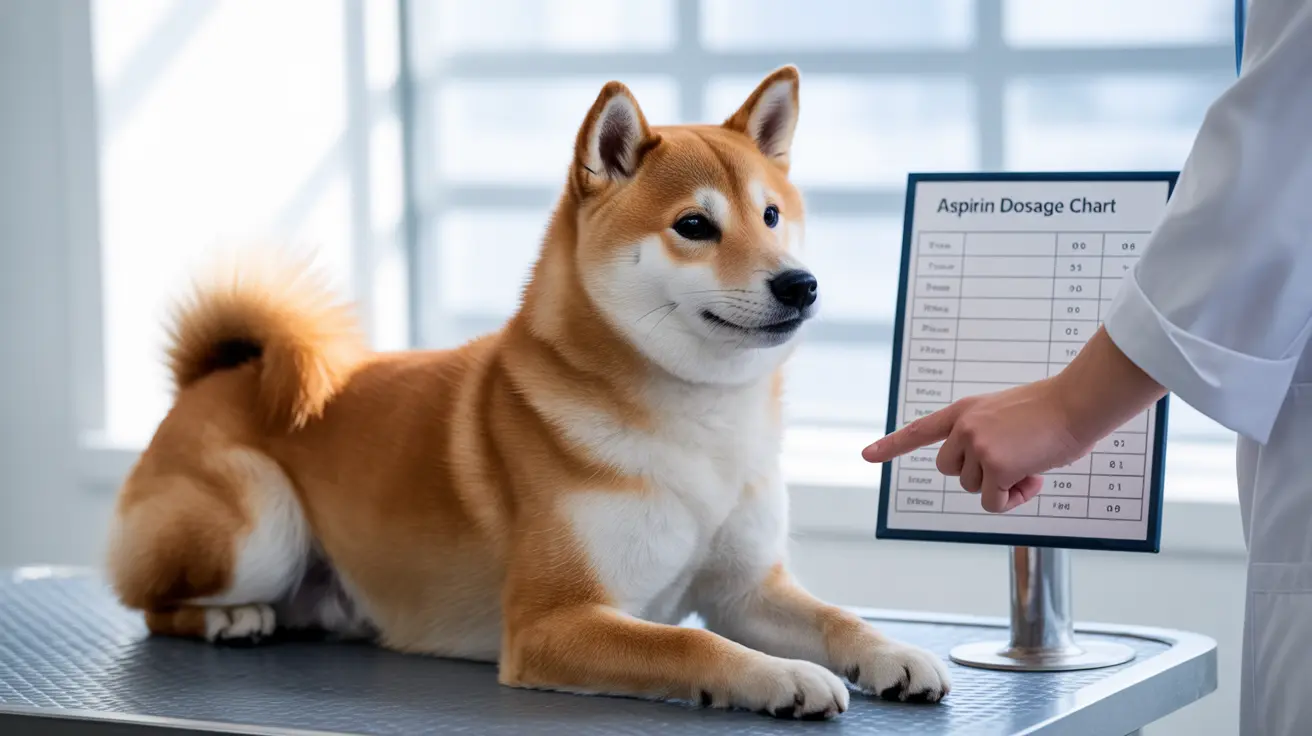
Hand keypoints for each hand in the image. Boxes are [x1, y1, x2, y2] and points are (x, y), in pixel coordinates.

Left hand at [861, 327, 1165, 513]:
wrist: (1076, 404)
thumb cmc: (1051, 411)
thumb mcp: (1005, 416)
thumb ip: (985, 437)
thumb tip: (988, 479)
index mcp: (963, 411)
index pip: (919, 431)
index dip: (891, 446)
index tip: (866, 456)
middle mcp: (963, 427)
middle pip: (951, 472)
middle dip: (978, 477)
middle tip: (1013, 464)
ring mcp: (976, 446)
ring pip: (973, 489)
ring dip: (1001, 487)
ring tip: (1029, 464)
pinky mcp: (994, 467)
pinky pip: (993, 503)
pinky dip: (1012, 500)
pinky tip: (1033, 477)